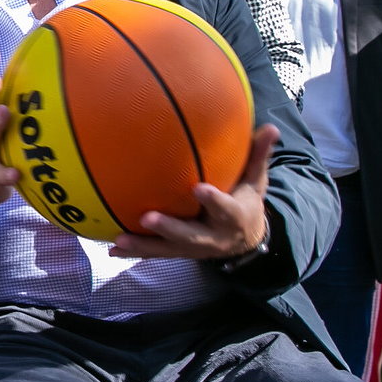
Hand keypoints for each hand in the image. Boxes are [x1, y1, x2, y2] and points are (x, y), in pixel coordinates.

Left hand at [110, 124, 277, 259]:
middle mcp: (213, 237)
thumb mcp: (255, 181)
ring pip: (168, 249)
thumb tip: (271, 128)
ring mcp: (194, 248)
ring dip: (144, 245)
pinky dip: (136, 252)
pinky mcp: (180, 253)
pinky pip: (156, 253)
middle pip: (191, 235)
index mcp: (234, 217)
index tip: (198, 188)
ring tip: (119, 241)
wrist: (245, 239)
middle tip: (148, 218)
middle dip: (170, 228)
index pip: (225, 208)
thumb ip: (257, 155)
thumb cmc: (246, 201)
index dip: (213, 200)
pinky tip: (111, 249)